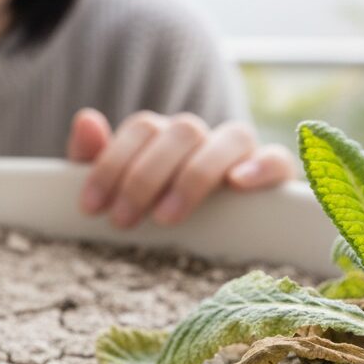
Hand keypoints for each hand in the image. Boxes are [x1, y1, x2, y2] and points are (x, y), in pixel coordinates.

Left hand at [66, 108, 296, 226]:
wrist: (208, 244)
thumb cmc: (149, 215)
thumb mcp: (114, 192)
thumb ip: (94, 158)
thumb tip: (86, 119)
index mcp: (162, 136)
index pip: (142, 128)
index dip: (112, 163)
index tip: (92, 208)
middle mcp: (202, 137)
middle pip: (182, 130)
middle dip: (145, 177)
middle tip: (123, 221)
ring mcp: (240, 152)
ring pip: (229, 136)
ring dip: (194, 176)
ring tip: (166, 217)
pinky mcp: (273, 175)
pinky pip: (277, 158)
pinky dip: (260, 166)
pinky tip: (237, 184)